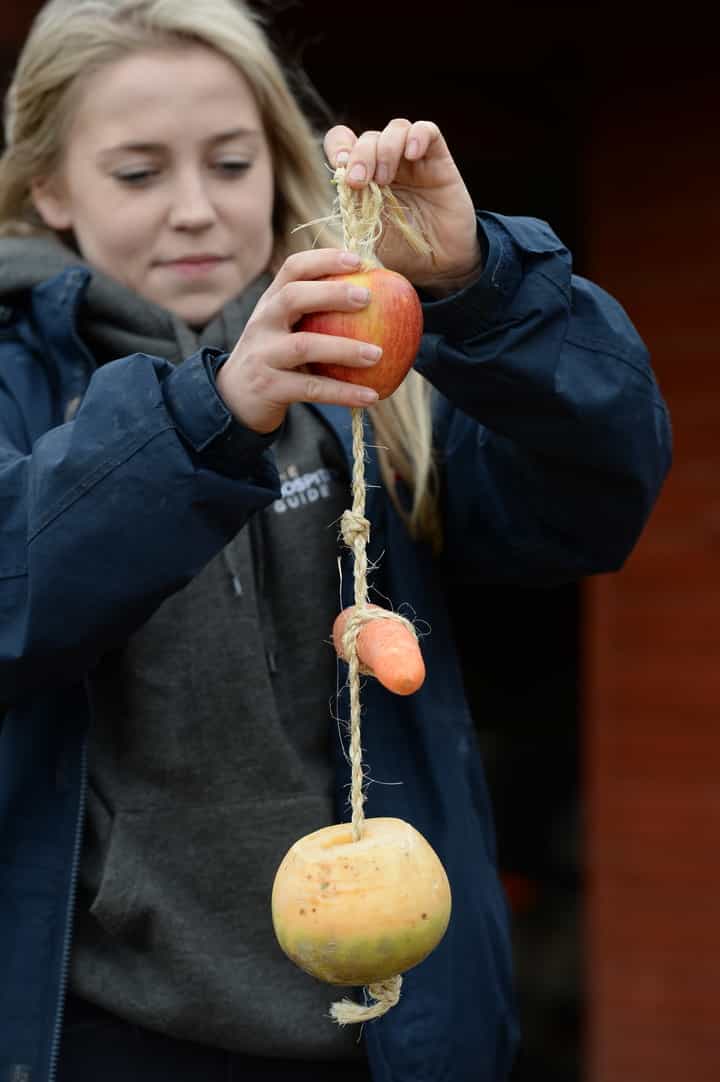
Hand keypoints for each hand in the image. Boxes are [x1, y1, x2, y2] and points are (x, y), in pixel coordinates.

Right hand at [216, 248, 381, 433]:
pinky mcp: (270, 387)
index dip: (324, 260)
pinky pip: (312, 389)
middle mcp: (263, 323)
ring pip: (304, 346)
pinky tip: (371, 395)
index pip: (293, 269)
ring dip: (344, 349)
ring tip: (377, 354)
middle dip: (331, 293)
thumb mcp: (285, 328)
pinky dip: (344, 393)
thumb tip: (376, 296)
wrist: (234, 398)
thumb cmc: (275, 357)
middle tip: (368, 297)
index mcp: (271, 302)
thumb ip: (315, 312)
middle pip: (293, 297)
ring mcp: (263, 355)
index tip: (358, 261)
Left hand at [324, 119, 481, 292]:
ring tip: (385, 180)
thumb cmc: (402, 254)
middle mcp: (387, 164)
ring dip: (385, 150)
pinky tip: (412, 154)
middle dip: (359, 156)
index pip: (343, 143)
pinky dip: (417, 136)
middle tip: (359, 183)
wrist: (439, 266)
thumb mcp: (367, 241)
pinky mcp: (438, 160)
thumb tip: (333, 204)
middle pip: (368, 137)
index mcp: (365, 178)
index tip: (339, 170)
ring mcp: (413, 161)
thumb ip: (350, 220)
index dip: (338, 147)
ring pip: (395, 129)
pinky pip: (427, 131)